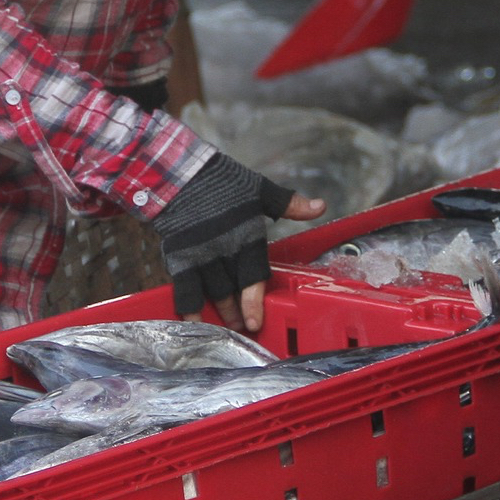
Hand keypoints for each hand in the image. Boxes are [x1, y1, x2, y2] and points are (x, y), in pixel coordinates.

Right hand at [148, 153, 325, 332]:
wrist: (181, 173)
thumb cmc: (223, 182)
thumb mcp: (260, 189)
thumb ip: (289, 204)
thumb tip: (320, 206)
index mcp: (247, 233)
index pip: (254, 273)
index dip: (254, 299)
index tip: (256, 320)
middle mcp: (224, 248)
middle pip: (233, 289)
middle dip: (239, 311)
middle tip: (245, 326)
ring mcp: (200, 254)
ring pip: (212, 292)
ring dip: (220, 312)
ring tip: (227, 325)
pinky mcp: (180, 256)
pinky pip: (184, 288)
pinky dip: (189, 308)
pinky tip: (194, 322)